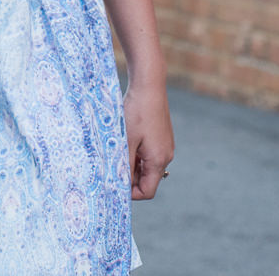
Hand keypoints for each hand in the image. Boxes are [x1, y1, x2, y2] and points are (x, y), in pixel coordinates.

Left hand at [125, 80, 175, 199]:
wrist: (149, 86)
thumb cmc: (137, 112)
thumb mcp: (127, 141)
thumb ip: (125, 165)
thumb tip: (120, 184)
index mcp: (159, 160)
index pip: (147, 191)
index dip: (131, 193)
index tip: (115, 184)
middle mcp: (166, 155)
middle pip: (147, 180)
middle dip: (129, 178)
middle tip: (112, 167)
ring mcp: (165, 146)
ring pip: (147, 166)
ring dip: (132, 164)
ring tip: (117, 152)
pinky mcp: (162, 137)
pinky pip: (149, 154)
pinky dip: (136, 154)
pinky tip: (125, 141)